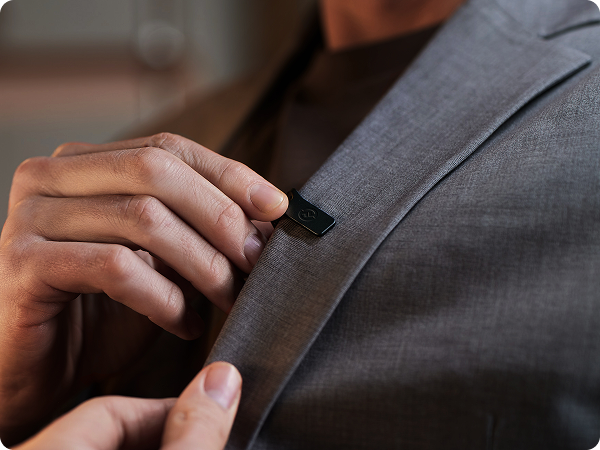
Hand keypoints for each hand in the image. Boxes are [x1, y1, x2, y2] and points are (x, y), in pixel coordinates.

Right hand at [0, 133, 286, 443]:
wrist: (38, 365)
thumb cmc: (104, 309)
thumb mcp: (161, 260)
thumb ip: (199, 230)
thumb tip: (268, 216)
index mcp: (85, 163)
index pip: (169, 148)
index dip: (229, 174)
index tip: (278, 206)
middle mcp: (52, 177)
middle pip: (158, 171)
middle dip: (221, 216)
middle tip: (257, 260)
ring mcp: (32, 216)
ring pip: (144, 218)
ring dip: (203, 263)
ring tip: (230, 298)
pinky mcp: (24, 264)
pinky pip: (116, 268)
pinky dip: (165, 298)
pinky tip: (187, 324)